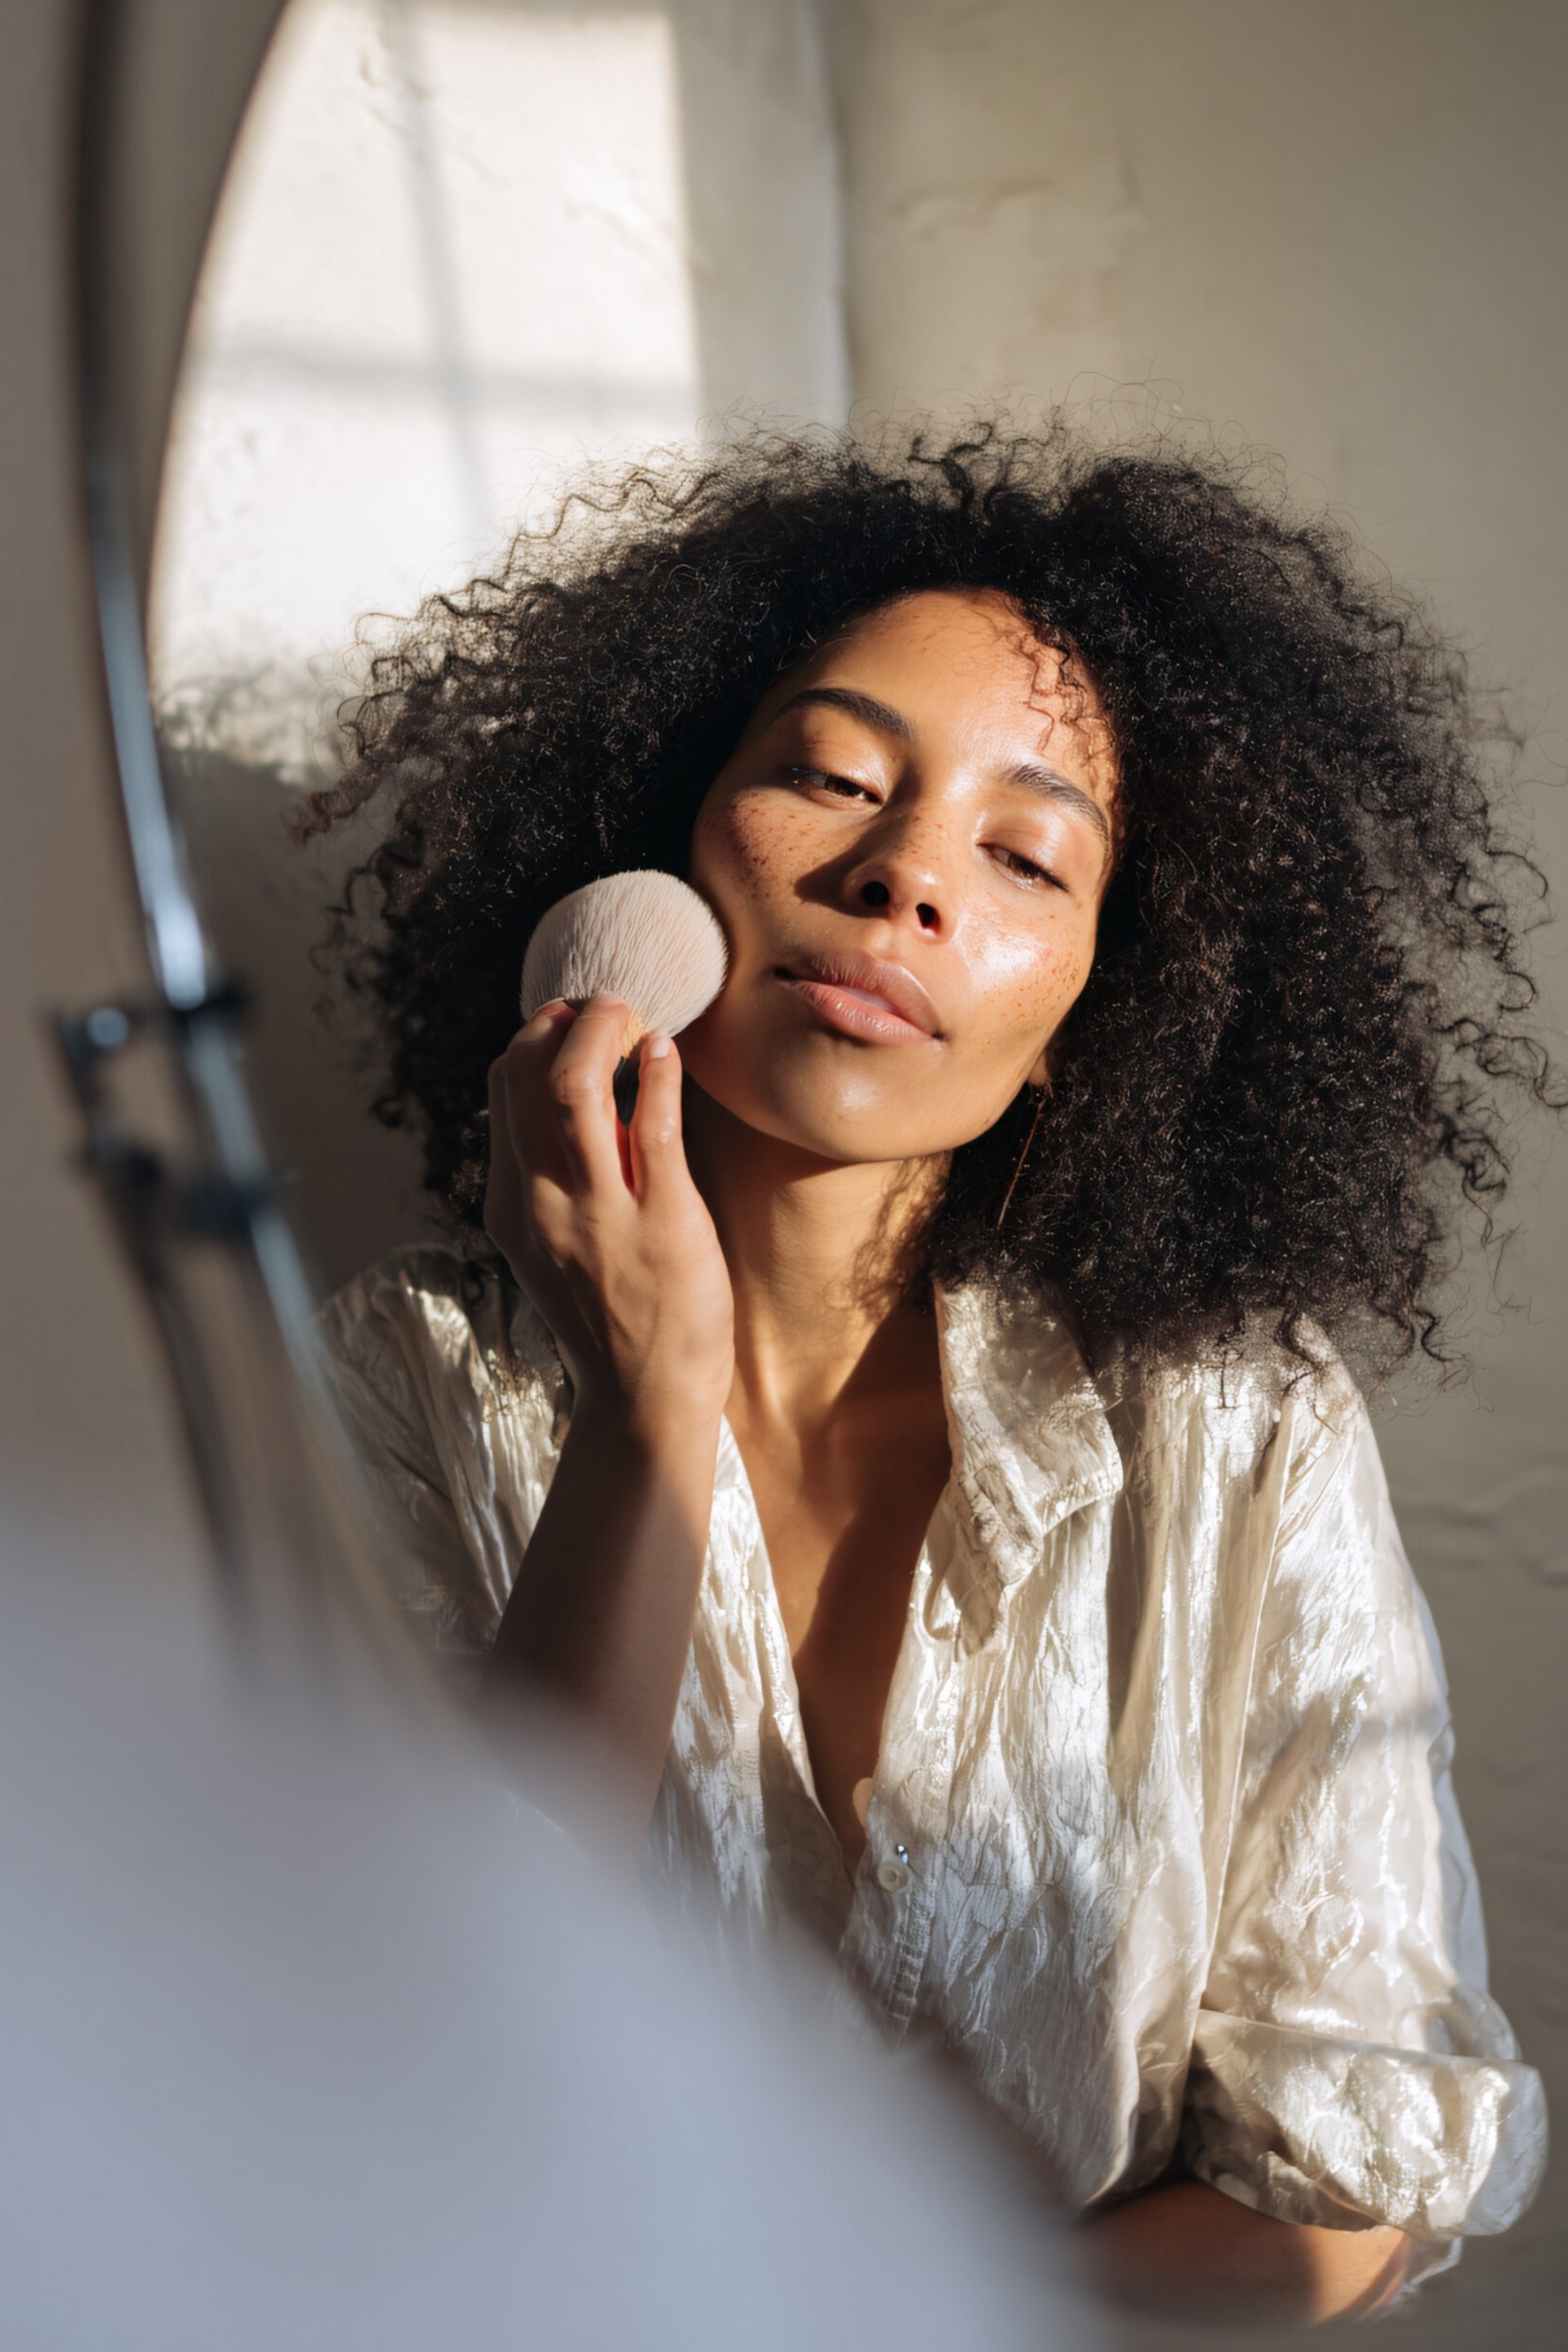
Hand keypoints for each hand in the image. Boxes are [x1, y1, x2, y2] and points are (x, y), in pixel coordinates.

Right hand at [485, 995, 734, 1436]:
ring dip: (606, 1031)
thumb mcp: (553, 1243)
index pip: (502, 1089)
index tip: (569, 1022)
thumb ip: (549, 1177)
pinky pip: (655, 1124)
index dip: (534, 1038)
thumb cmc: (610, 1312)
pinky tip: (667, 1053)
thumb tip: (570, 1094)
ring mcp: (600, 1212)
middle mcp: (544, 1202)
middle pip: (529, 1074)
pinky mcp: (663, 1221)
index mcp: (511, 1204)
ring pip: (577, 1086)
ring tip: (632, 1016)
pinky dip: (659, 1073)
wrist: (647, 1396)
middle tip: (605, 1006)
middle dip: (565, 1019)